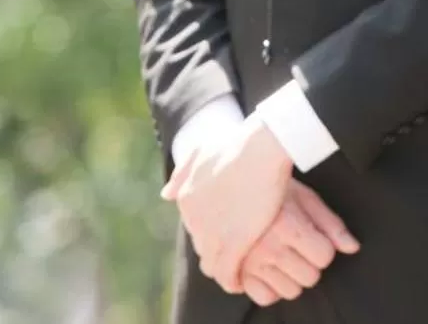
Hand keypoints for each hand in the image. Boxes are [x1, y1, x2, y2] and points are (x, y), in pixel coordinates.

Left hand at [162, 112, 294, 291]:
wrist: (261, 148)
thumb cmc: (238, 145)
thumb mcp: (202, 152)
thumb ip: (183, 173)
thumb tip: (166, 195)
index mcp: (186, 198)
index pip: (196, 227)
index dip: (212, 232)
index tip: (226, 234)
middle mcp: (194, 219)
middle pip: (202, 245)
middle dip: (216, 250)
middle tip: (233, 254)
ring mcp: (212, 233)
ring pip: (212, 263)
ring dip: (223, 270)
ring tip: (236, 274)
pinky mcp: (233, 244)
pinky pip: (227, 273)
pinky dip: (232, 281)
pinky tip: (239, 283)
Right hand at [236, 181, 361, 305]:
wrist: (231, 182)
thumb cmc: (271, 187)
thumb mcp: (304, 197)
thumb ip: (330, 224)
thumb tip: (352, 247)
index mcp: (287, 225)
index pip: (324, 256)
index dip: (323, 246)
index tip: (312, 235)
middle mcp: (268, 246)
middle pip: (310, 277)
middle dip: (309, 262)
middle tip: (297, 245)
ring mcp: (251, 262)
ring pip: (291, 291)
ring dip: (292, 276)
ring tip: (283, 255)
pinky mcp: (237, 271)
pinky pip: (265, 297)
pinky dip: (271, 287)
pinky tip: (270, 269)